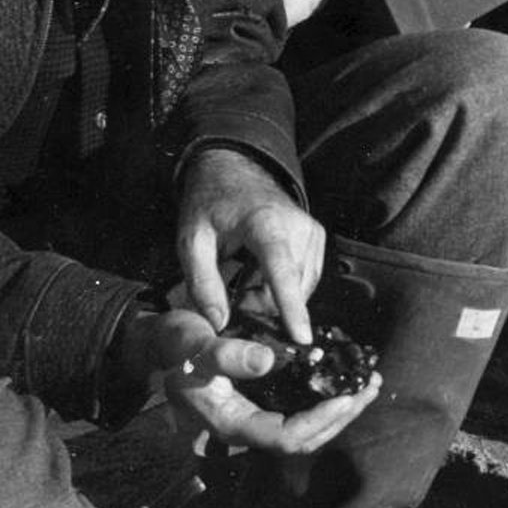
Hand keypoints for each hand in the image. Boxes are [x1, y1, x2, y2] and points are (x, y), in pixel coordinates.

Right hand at [141, 309, 378, 454]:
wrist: (162, 344)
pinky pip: (301, 411)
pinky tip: (345, 379)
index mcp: (230, 424)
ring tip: (369, 384)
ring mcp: (255, 418)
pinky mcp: (262, 403)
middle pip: (304, 439)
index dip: (320, 422)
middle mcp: (246, 428)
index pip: (285, 437)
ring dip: (340, 410)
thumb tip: (265, 361)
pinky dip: (327, 398)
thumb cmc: (176, 345)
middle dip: (341, 416)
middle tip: (371, 387)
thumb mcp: (194, 344)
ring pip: (306, 429)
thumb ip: (225, 354)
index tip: (347, 397)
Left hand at [178, 147, 325, 343]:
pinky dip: (282, 288)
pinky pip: (305, 279)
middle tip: (230, 299)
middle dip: (261, 306)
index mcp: (264, 223)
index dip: (291, 306)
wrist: (234, 170)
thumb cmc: (210, 204)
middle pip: (290, 289)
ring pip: (300, 289)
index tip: (301, 336)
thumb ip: (202, 284)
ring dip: (271, 298)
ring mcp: (311, 231)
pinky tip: (258, 277)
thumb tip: (219, 324)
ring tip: (241, 282)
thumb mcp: (191, 241)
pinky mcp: (316, 237)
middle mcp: (297, 226)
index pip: (282, 270)